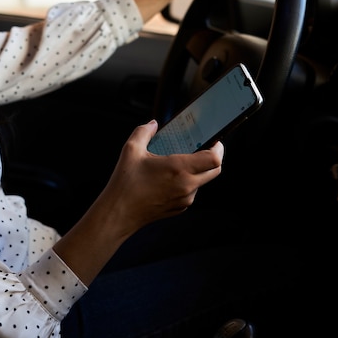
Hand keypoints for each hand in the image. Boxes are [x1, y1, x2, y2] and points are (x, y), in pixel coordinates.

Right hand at [53, 120, 223, 284]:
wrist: (119, 213)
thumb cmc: (125, 184)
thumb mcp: (131, 150)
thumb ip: (144, 132)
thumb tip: (153, 124)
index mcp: (179, 168)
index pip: (214, 158)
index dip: (218, 147)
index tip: (213, 140)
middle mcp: (187, 185)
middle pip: (215, 170)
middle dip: (213, 157)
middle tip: (203, 148)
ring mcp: (185, 199)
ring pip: (203, 181)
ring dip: (198, 170)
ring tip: (181, 162)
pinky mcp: (180, 208)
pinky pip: (192, 192)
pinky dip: (188, 183)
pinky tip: (170, 178)